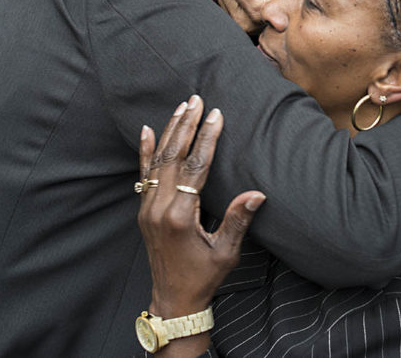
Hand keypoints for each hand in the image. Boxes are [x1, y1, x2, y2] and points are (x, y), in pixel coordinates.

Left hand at [138, 96, 265, 317]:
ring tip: (182, 107)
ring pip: (158, 161)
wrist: (173, 300)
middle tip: (197, 99)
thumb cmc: (203, 277)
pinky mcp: (143, 211)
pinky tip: (149, 130)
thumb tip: (257, 193)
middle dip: (187, 125)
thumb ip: (237, 220)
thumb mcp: (225, 253)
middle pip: (174, 156)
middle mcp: (159, 208)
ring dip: (171, 131)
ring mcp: (147, 209)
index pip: (195, 167)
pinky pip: (144, 175)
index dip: (207, 139)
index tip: (216, 115)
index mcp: (179, 216)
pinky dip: (146, 151)